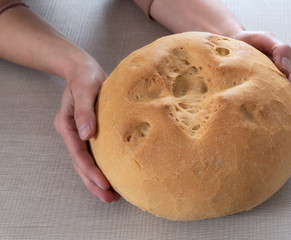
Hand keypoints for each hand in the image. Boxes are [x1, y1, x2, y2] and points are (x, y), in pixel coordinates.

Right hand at [54, 56, 120, 202]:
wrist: (84, 69)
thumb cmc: (84, 76)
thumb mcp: (85, 88)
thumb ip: (85, 110)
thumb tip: (86, 134)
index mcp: (67, 124)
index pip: (78, 153)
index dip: (90, 170)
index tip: (104, 184)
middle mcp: (73, 132)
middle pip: (81, 164)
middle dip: (93, 183)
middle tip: (109, 199)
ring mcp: (80, 134)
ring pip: (87, 162)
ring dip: (97, 179)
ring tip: (111, 196)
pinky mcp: (91, 132)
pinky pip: (95, 153)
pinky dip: (103, 166)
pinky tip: (114, 175)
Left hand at [234, 31, 290, 158]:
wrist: (226, 48)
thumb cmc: (246, 43)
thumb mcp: (262, 38)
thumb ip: (277, 47)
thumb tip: (286, 65)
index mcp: (286, 75)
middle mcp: (280, 89)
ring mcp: (269, 99)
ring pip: (284, 120)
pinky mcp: (255, 104)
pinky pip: (265, 121)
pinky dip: (272, 135)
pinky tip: (272, 149)